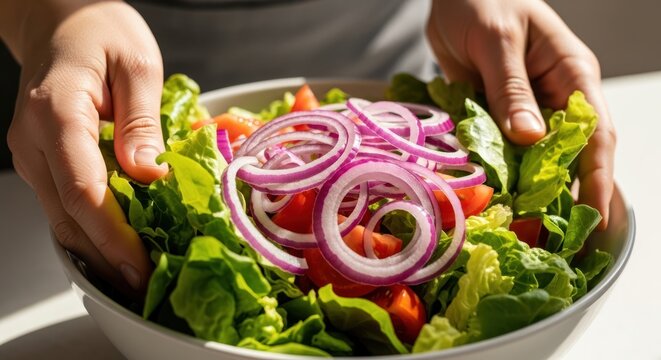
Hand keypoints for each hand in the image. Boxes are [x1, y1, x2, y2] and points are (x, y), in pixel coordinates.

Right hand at [4, 1, 165, 290]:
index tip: (141, 264)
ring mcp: (33, 155)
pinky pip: (66, 206)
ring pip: (63, 218)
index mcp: (57, 113)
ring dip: (100, 250)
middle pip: (69, 216)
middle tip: (148, 284)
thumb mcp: (136, 64)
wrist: (62, 21)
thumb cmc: (99, 31)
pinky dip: (92, 231)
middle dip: (109, 256)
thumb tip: (148, 174)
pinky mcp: (43, 162)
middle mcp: (35, 141)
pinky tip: (120, 245)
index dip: (113, 235)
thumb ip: (141, 120)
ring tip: (140, 274)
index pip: (84, 189)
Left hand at [427, 0, 615, 228]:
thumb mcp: (497, 42)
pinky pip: (502, 148)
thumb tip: (530, 139)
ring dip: (528, 190)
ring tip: (523, 229)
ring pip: (534, 157)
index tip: (593, 220)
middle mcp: (554, 95)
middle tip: (551, 239)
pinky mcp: (496, 112)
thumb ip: (511, 89)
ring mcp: (524, 107)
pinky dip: (499, 172)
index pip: (595, 135)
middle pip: (568, 155)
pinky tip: (493, 197)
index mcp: (570, 74)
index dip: (597, 180)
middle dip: (563, 196)